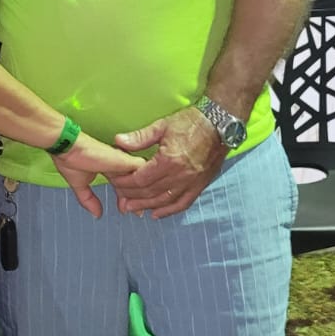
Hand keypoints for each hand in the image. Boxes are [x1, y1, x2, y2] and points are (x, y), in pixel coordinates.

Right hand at [54, 132, 145, 217]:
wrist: (67, 147)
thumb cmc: (69, 158)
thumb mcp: (79, 185)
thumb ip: (89, 200)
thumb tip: (96, 214)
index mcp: (109, 166)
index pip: (123, 183)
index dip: (125, 198)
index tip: (126, 209)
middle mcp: (119, 163)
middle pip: (136, 183)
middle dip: (138, 200)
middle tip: (138, 213)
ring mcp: (123, 162)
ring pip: (143, 179)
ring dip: (141, 195)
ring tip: (138, 209)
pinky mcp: (127, 162)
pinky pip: (144, 176)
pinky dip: (143, 189)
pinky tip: (140, 200)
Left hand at [107, 107, 225, 217]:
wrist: (219, 123)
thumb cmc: (191, 122)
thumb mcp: (162, 126)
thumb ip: (140, 137)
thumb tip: (118, 141)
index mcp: (168, 160)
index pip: (140, 179)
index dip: (124, 182)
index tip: (114, 181)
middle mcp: (180, 175)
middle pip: (149, 192)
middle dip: (131, 196)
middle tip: (118, 198)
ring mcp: (191, 182)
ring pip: (163, 201)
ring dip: (145, 206)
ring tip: (131, 209)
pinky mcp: (200, 185)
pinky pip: (182, 203)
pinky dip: (168, 211)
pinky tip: (156, 213)